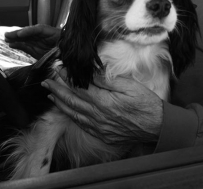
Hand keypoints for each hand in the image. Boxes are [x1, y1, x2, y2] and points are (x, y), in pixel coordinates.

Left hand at [4, 25, 60, 59]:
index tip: (7, 42)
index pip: (23, 40)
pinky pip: (36, 29)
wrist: (67, 51)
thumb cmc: (54, 53)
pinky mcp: (47, 30)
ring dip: (18, 33)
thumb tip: (12, 45)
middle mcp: (37, 36)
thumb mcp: (36, 53)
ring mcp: (42, 32)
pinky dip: (28, 31)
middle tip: (5, 37)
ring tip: (10, 35)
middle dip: (14, 35)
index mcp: (35, 41)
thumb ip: (25, 48)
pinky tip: (20, 34)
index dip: (15, 40)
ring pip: (28, 31)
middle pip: (24, 35)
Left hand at [42, 73, 162, 144]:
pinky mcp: (101, 134)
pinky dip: (70, 116)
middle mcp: (97, 115)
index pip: (78, 87)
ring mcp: (98, 126)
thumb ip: (106, 80)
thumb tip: (89, 72)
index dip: (66, 78)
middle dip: (57, 90)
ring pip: (73, 113)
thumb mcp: (128, 85)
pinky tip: (66, 111)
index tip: (59, 69)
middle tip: (47, 82)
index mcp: (103, 101)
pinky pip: (81, 124)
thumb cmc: (145, 103)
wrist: (156, 126)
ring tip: (50, 95)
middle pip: (71, 100)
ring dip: (60, 103)